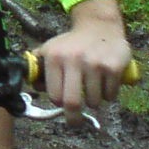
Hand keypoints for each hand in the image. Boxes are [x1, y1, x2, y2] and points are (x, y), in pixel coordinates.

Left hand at [36, 0, 130, 122]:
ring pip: (94, 102)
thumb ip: (39, 67)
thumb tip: (35, 87)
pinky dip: (108, 95)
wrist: (99, 26)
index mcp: (54, 57)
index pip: (54, 94)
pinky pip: (110, 95)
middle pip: (72, 103)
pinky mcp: (114, 67)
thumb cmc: (72, 43)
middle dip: (74, 117)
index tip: (61, 104)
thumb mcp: (51, 49)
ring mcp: (95, 64)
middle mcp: (73, 59)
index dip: (58, 103)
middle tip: (75, 121)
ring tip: (92, 90)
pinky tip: (105, 83)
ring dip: (93, 102)